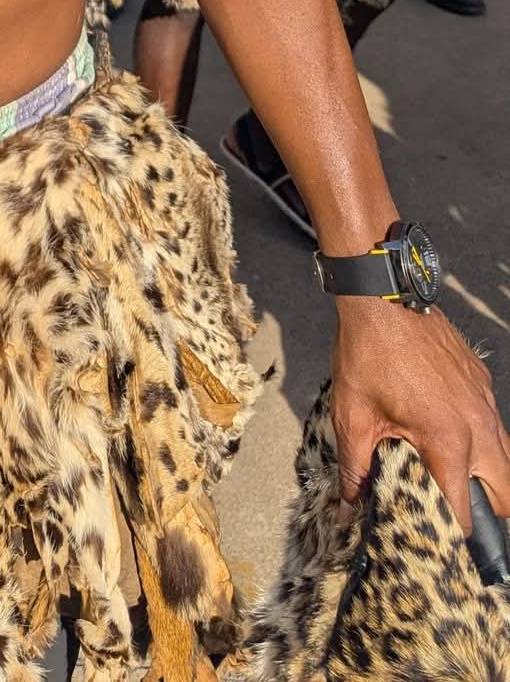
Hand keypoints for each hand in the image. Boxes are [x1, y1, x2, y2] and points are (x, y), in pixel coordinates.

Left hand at [331, 297, 509, 532]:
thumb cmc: (366, 354)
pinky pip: (494, 425)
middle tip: (460, 518)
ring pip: (506, 459)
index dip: (452, 536)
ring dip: (489, 478)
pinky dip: (482, 441)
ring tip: (457, 483)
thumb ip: (355, 470)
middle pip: (506, 494)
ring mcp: (485, 402)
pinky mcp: (481, 382)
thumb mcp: (354, 417)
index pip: (464, 511)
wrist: (382, 296)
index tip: (438, 547)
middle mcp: (478, 426)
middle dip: (490, 515)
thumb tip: (348, 510)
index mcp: (448, 442)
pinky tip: (452, 437)